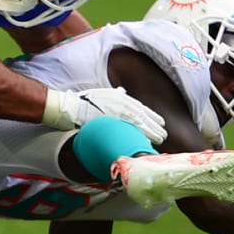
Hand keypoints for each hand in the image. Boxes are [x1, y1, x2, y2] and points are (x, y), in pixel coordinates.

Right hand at [43, 87, 166, 143]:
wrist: (70, 107)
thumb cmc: (83, 101)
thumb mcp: (102, 93)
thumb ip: (115, 94)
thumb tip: (122, 91)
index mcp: (122, 98)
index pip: (141, 108)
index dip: (151, 116)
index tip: (160, 122)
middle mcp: (123, 104)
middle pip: (144, 117)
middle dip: (155, 126)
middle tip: (163, 135)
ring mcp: (119, 113)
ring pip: (141, 124)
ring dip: (152, 132)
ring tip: (160, 140)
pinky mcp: (114, 123)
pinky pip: (130, 131)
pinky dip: (140, 136)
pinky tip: (146, 141)